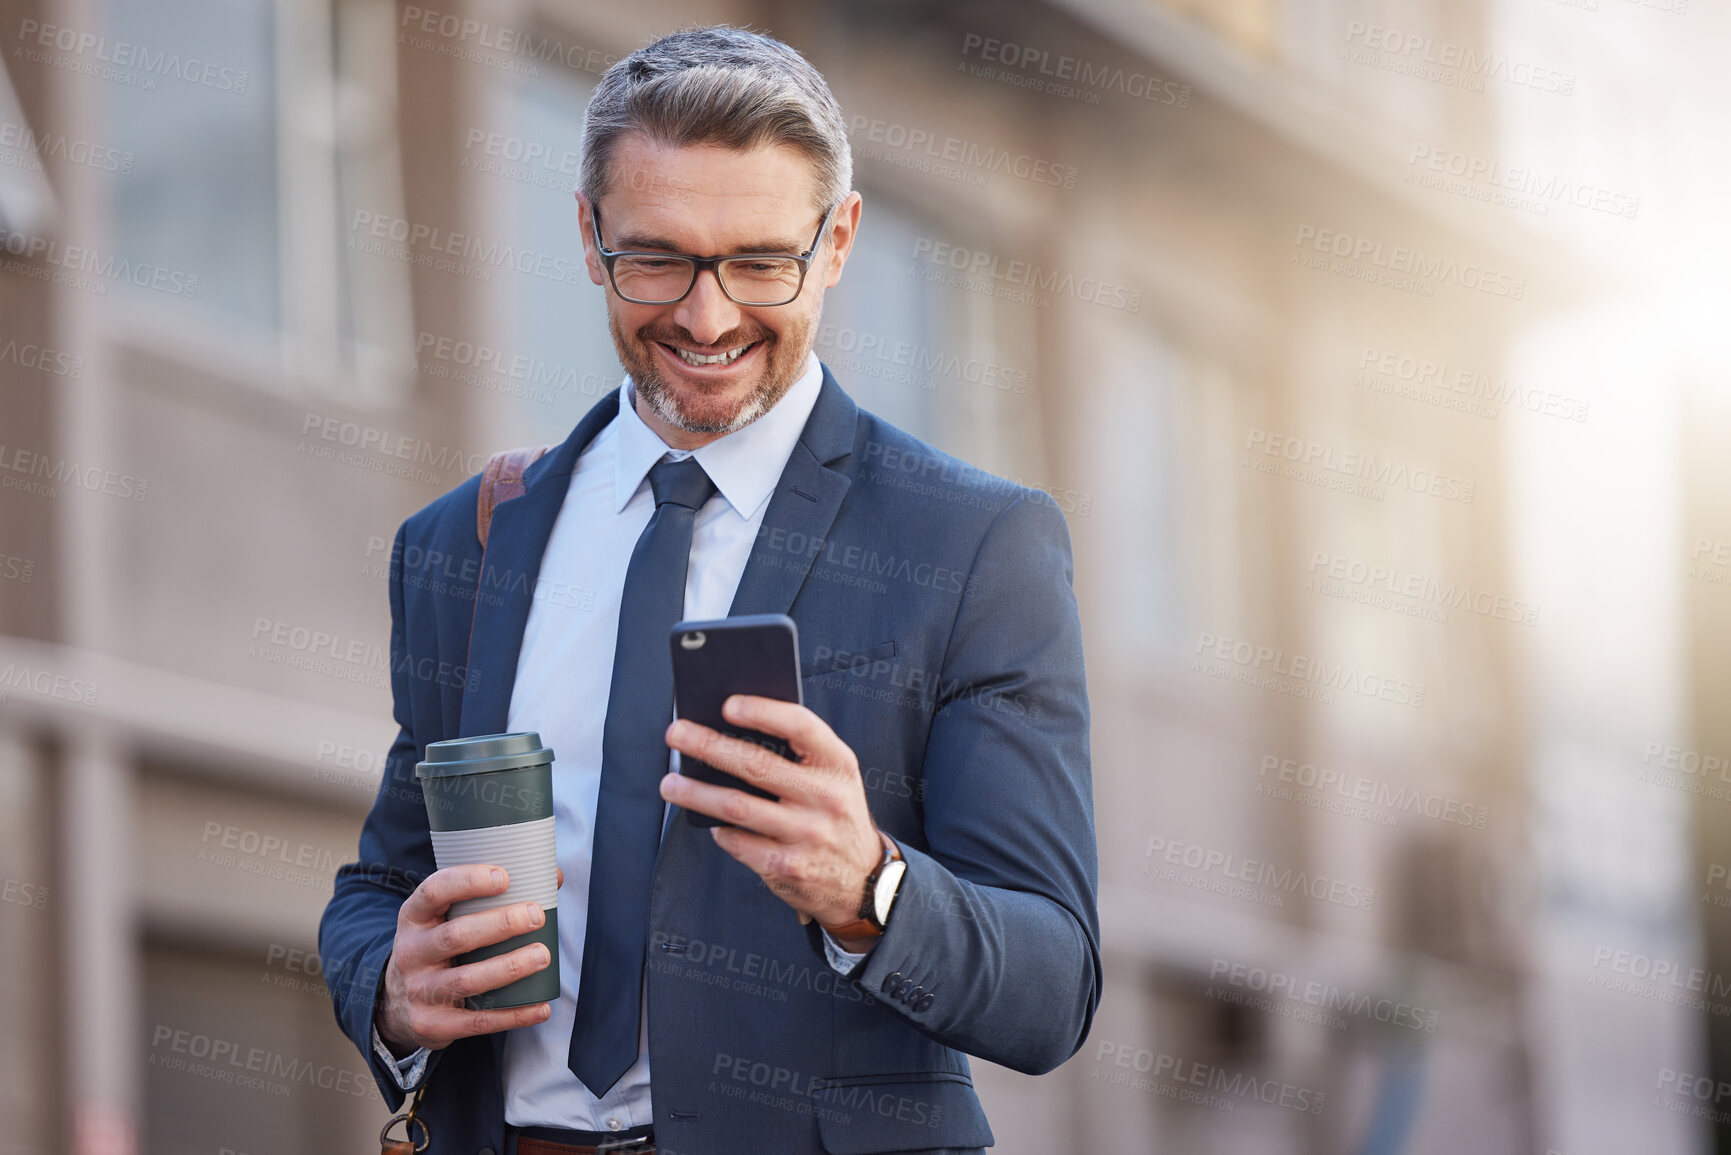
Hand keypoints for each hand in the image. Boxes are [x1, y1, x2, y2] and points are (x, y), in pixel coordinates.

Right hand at [374, 864, 562, 1054]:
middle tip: (536, 916)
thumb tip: (552, 877)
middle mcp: (410, 953)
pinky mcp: (432, 1024)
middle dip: (500, 925)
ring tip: (542, 956)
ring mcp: (419, 991)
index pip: (434, 891)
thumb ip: (487, 897)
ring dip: (509, 968)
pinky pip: (477, 1021)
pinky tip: (541, 1007)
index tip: (504, 877)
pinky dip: (514, 1015)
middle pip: (455, 936)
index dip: (467, 882)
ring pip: (466, 980)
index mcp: (414, 917)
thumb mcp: (444, 919)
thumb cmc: (438, 948)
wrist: (397, 1004)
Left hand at [659, 695, 882, 947]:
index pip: (800, 726)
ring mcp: (807, 834)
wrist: (864, 880)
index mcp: (838, 764)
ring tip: (670, 783)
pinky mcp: (788, 867)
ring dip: (695, 792)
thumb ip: (798, 754)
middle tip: (676, 734)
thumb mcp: (835, 778)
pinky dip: (719, 830)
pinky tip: (711, 822)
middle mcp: (826, 797)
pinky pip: (738, 843)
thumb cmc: (835, 814)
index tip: (727, 704)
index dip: (763, 711)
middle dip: (708, 746)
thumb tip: (732, 729)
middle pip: (755, 765)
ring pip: (736, 806)